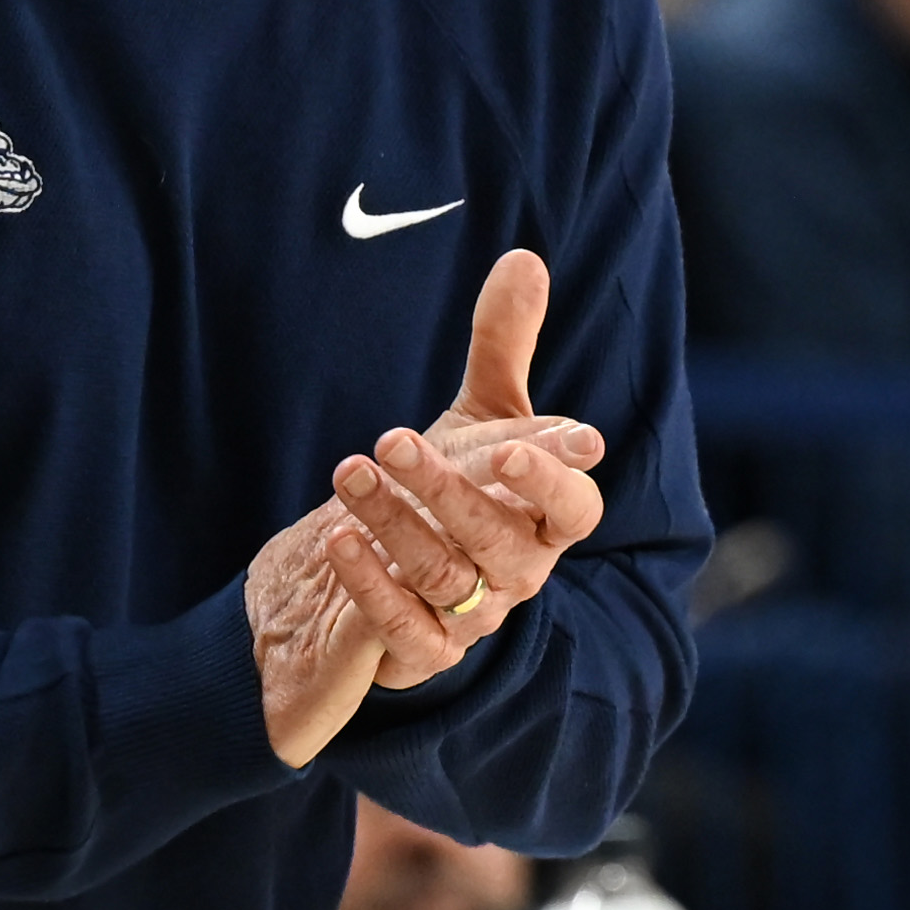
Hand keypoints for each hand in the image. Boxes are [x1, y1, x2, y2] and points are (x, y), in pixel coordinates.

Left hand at [247, 250, 612, 768]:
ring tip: (347, 473)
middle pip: (501, 542)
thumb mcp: (485, 414)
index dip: (549, 482)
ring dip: (395, 525)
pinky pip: (404, 629)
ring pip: (445, 577)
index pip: (574, 506)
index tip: (509, 449)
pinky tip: (335, 540)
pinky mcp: (426, 651)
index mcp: (549, 516)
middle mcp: (522, 570)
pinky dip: (370, 588)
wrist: (413, 571)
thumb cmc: (468, 484)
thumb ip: (504, 344)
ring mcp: (478, 615)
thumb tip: (523, 258)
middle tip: (390, 440)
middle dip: (446, 492)